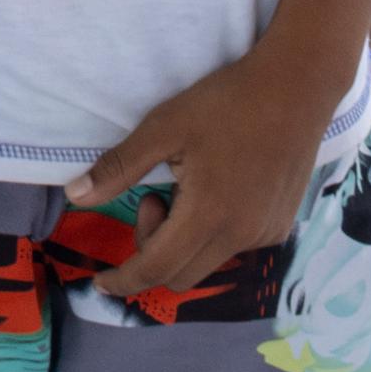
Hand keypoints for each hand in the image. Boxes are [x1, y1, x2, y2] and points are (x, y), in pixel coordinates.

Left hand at [64, 49, 339, 306]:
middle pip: (180, 274)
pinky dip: (211, 233)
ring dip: (183, 239)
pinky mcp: (280, 226)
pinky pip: (234, 246)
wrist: (295, 89)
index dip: (124, 280)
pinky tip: (217, 190)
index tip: (100, 282)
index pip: (156, 269)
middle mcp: (241, 235)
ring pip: (207, 261)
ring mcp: (265, 234)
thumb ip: (119, 168)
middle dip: (152, 248)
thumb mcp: (163, 128)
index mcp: (208, 215)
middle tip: (156, 195)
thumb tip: (75, 197)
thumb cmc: (224, 103)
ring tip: (187, 185)